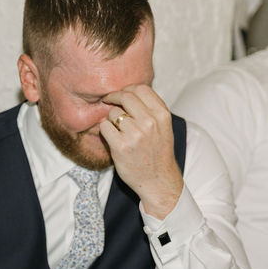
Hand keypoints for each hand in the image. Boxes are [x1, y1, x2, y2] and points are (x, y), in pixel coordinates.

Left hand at [98, 85, 183, 218]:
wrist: (158, 180)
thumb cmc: (158, 151)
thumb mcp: (163, 126)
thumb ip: (150, 108)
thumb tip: (128, 91)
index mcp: (162, 114)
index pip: (140, 88)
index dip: (126, 89)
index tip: (119, 94)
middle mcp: (150, 122)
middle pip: (125, 97)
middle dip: (113, 98)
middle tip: (107, 101)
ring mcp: (135, 134)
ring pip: (112, 112)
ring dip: (110, 118)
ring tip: (117, 129)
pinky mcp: (120, 146)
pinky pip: (104, 127)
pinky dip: (105, 130)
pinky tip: (112, 137)